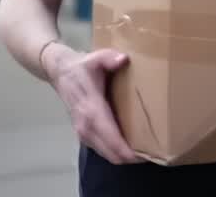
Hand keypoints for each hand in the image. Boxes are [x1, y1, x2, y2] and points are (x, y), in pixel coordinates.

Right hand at [43, 44, 141, 164]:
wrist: (61, 73)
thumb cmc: (83, 67)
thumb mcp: (96, 58)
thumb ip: (109, 58)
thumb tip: (123, 60)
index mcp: (91, 110)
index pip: (111, 138)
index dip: (128, 151)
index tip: (147, 154)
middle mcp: (87, 127)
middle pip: (112, 153)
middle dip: (132, 157)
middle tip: (155, 153)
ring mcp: (84, 133)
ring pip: (107, 155)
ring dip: (125, 157)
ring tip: (146, 151)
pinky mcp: (84, 135)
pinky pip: (103, 150)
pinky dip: (117, 152)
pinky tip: (131, 145)